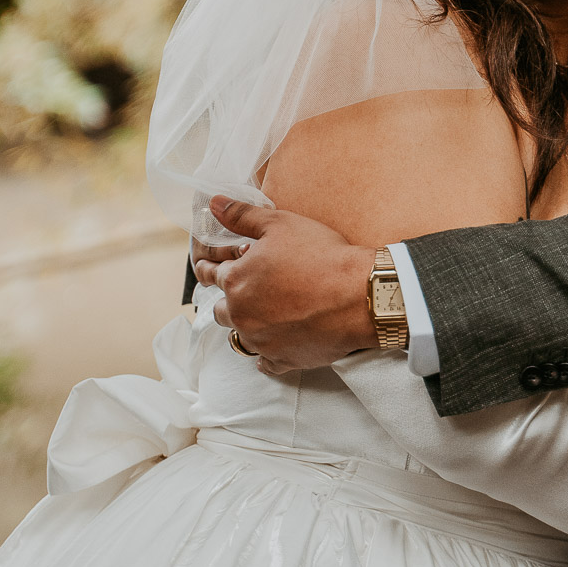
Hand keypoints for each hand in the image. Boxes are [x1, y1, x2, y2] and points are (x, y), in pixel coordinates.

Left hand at [192, 196, 377, 371]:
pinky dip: (267, 353)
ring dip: (244, 326)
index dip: (209, 266)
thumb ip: (242, 215)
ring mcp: (261, 340)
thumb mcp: (280, 223)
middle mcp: (241, 314)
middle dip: (227, 298)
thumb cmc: (321, 255)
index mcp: (236, 280)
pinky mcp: (282, 359)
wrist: (359, 295)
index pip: (210, 273)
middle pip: (220, 309)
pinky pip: (265, 362)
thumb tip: (214, 204)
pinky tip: (275, 343)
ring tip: (257, 316)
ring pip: (239, 337)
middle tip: (239, 290)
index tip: (208, 266)